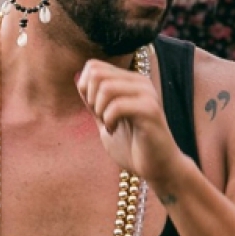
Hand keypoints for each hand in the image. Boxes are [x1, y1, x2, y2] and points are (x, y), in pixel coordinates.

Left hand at [75, 58, 187, 191]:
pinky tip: (114, 131)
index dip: (85, 89)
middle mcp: (140, 82)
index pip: (94, 66)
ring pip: (106, 87)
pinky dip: (108, 120)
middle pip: (97, 73)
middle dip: (90, 98)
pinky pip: (117, 106)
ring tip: (108, 125)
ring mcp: (147, 94)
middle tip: (100, 118)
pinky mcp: (150, 110)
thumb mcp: (105, 120)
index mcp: (130, 81)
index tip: (95, 110)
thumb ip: (93, 100)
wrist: (158, 169)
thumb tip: (77, 76)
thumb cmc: (133, 147)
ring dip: (99, 110)